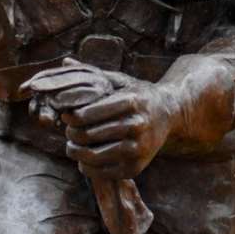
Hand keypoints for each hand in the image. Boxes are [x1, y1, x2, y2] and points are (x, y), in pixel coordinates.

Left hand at [61, 76, 178, 180]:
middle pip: (87, 135)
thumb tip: (66, 61)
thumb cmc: (138, 95)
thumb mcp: (120, 80)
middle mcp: (137, 126)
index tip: (66, 114)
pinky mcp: (136, 167)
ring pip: (92, 155)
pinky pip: (101, 172)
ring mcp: (138, 149)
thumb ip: (93, 73)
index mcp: (130, 102)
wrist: (169, 113)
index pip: (86, 114)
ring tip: (72, 144)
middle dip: (71, 133)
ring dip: (75, 151)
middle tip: (67, 130)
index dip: (70, 116)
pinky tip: (83, 158)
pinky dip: (86, 167)